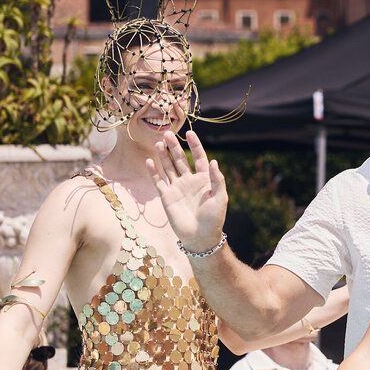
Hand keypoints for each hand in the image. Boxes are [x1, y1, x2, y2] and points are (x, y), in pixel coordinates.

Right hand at [146, 130, 227, 251]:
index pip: (199, 158)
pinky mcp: (167, 197)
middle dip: (175, 146)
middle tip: (167, 133)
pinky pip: (158, 181)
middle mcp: (189, 181)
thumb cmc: (213, 218)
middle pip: (180, 159)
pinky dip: (153, 171)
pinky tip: (150, 161)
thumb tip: (213, 161)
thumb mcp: (220, 198)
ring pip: (169, 167)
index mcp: (204, 180)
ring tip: (159, 143)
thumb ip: (217, 179)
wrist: (200, 237)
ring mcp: (177, 188)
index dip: (195, 145)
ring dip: (164, 155)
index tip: (190, 133)